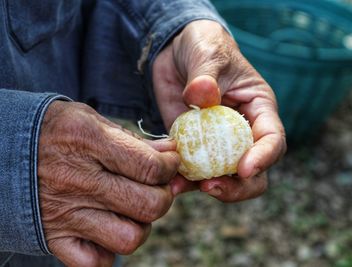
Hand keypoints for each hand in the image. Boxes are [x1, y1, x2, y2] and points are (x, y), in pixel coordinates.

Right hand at [38, 101, 179, 265]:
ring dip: (141, 226)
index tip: (170, 164)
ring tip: (132, 210)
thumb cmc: (57, 132)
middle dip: (164, 197)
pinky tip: (107, 229)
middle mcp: (78, 180)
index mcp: (89, 141)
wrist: (5, 150)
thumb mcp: (93, 121)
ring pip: (129, 239)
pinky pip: (95, 263)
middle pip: (148, 205)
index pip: (150, 167)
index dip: (171, 168)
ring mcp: (66, 213)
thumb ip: (133, 139)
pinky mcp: (55, 237)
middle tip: (155, 187)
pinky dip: (109, 252)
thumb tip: (170, 152)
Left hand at [153, 20, 285, 201]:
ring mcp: (218, 143)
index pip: (272, 139)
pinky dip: (184, 181)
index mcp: (258, 108)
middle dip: (238, 186)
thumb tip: (202, 96)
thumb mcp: (207, 53)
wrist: (175, 52)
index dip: (263, 158)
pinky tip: (170, 182)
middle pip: (255, 172)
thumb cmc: (203, 46)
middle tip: (212, 187)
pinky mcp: (194, 147)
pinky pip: (194, 172)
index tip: (243, 169)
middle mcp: (243, 131)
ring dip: (208, 188)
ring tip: (181, 186)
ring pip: (225, 179)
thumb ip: (205, 74)